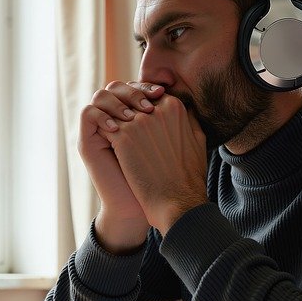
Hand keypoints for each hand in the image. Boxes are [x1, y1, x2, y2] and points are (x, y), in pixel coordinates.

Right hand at [78, 81, 163, 251]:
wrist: (141, 206)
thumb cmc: (162, 179)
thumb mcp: (173, 144)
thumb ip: (177, 122)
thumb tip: (186, 97)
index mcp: (134, 118)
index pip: (135, 87)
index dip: (146, 86)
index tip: (161, 93)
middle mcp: (115, 121)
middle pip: (117, 86)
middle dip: (133, 91)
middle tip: (149, 105)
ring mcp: (100, 130)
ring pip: (101, 95)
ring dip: (117, 101)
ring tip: (134, 117)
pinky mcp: (88, 141)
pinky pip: (88, 113)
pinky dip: (102, 115)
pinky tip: (118, 129)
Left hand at [102, 95, 207, 233]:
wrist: (175, 202)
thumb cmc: (188, 177)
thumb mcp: (197, 140)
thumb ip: (188, 120)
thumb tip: (184, 109)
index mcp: (175, 107)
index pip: (149, 98)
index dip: (141, 110)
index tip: (137, 124)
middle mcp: (157, 110)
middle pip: (131, 101)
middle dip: (125, 113)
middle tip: (121, 129)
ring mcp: (138, 122)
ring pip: (116, 112)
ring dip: (113, 123)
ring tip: (113, 138)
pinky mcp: (123, 137)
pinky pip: (106, 126)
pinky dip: (104, 134)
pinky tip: (108, 148)